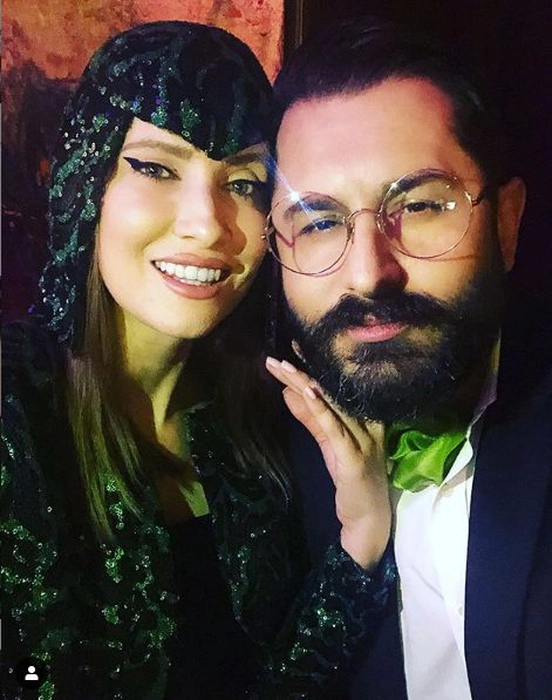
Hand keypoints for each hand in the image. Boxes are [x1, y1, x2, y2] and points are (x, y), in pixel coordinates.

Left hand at [265, 357, 390, 568]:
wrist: (369, 522)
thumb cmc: (353, 483)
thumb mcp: (329, 446)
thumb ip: (312, 420)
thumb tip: (290, 393)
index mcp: (365, 419)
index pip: (336, 388)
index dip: (313, 367)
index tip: (293, 348)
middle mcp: (368, 425)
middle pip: (331, 392)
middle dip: (301, 373)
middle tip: (276, 357)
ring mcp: (364, 441)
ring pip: (330, 405)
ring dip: (304, 384)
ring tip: (282, 368)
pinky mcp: (354, 460)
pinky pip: (333, 429)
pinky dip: (320, 409)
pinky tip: (306, 392)